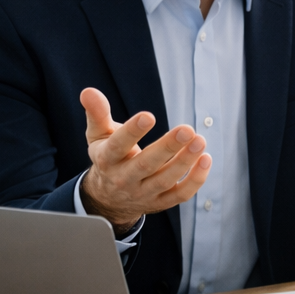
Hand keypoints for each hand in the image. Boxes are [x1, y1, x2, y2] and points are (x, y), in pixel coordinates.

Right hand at [78, 87, 210, 233]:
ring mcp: (143, 193)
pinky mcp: (161, 202)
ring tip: (200, 141)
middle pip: (145, 165)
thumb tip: (89, 92)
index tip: (148, 116)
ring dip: (185, 162)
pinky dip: (195, 180)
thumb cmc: (108, 158)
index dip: (132, 132)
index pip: (117, 146)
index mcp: (107, 160)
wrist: (108, 198)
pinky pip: (180, 194)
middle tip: (187, 130)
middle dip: (167, 148)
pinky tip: (205, 159)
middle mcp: (124, 179)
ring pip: (165, 180)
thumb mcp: (98, 136)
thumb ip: (97, 114)